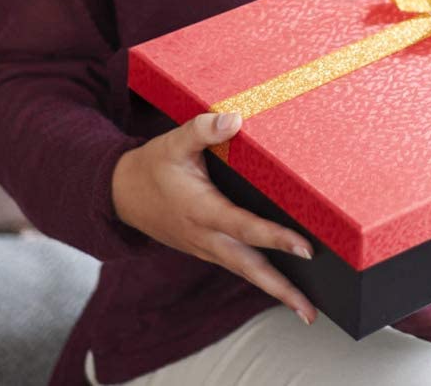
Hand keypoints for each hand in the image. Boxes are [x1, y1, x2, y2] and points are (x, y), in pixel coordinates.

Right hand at [112, 112, 316, 324]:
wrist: (121, 195)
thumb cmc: (153, 166)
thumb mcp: (174, 142)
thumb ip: (203, 130)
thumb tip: (234, 119)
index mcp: (201, 210)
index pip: (244, 227)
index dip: (274, 237)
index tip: (304, 247)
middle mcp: (205, 236)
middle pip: (248, 267)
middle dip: (279, 289)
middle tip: (309, 310)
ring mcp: (205, 247)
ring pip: (244, 272)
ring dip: (274, 291)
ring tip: (305, 310)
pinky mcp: (207, 249)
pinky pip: (238, 266)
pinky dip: (260, 278)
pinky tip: (282, 285)